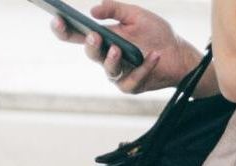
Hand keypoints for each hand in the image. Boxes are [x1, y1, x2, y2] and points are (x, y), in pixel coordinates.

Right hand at [50, 2, 201, 94]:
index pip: (77, 35)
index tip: (57, 19)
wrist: (178, 53)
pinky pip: (133, 80)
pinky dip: (144, 68)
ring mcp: (119, 74)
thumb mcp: (135, 14)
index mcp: (103, 38)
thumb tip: (93, 11)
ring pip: (109, 70)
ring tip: (118, 48)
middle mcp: (107, 57)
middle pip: (91, 53)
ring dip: (112, 60)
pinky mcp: (132, 86)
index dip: (64, 30)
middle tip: (95, 36)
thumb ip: (115, 9)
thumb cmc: (156, 33)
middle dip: (91, 45)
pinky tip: (154, 56)